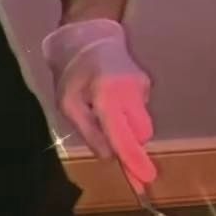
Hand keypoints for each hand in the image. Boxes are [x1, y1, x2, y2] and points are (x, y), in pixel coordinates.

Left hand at [43, 18, 154, 191]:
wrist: (89, 36)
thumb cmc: (73, 72)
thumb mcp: (68, 104)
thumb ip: (89, 131)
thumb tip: (109, 157)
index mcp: (107, 95)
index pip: (123, 135)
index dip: (132, 160)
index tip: (146, 179)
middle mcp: (131, 91)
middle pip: (140, 135)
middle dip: (128, 140)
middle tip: (104, 130)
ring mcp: (143, 87)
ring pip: (143, 125)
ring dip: (127, 127)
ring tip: (104, 107)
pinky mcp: (147, 85)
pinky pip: (140, 111)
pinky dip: (128, 112)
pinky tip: (112, 95)